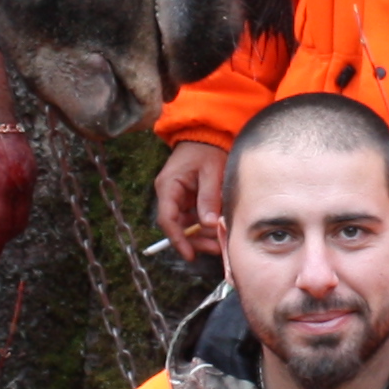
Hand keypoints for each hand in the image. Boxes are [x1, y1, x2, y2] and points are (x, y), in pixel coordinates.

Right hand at [152, 139, 228, 260]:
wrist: (208, 134)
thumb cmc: (207, 149)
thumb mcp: (211, 171)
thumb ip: (209, 197)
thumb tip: (209, 224)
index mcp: (168, 186)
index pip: (167, 219)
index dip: (177, 239)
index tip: (189, 254)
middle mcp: (170, 194)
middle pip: (177, 226)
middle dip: (195, 241)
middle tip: (215, 249)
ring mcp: (179, 196)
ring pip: (187, 224)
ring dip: (202, 235)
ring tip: (220, 241)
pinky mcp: (189, 198)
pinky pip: (194, 217)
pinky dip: (205, 225)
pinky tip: (218, 230)